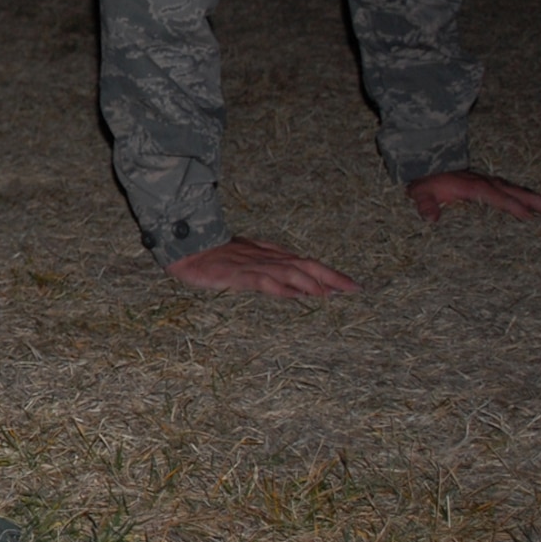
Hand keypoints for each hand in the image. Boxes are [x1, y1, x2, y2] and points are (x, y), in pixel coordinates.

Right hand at [164, 236, 360, 296]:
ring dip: (312, 282)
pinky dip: (282, 287)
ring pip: (288, 272)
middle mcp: (265, 257)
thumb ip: (269, 271)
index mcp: (268, 254)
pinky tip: (296, 294)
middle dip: (331, 276)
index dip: (328, 272)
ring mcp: (251, 265)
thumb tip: (298, 288)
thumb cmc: (212, 255)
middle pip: (305, 265)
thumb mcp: (244, 260)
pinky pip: (263, 280)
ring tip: (332, 293)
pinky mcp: (236, 274)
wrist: (185, 247)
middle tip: (355, 289)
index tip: (350, 284)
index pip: (304, 262)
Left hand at [405, 170, 540, 223]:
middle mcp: (485, 182)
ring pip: (517, 190)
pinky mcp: (492, 184)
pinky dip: (527, 197)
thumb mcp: (420, 193)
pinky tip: (539, 207)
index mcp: (470, 186)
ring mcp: (490, 182)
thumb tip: (430, 218)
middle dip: (534, 201)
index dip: (510, 205)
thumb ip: (425, 204)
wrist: (426, 165)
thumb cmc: (425, 184)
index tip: (526, 215)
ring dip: (536, 199)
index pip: (494, 196)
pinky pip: (513, 191)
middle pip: (514, 191)